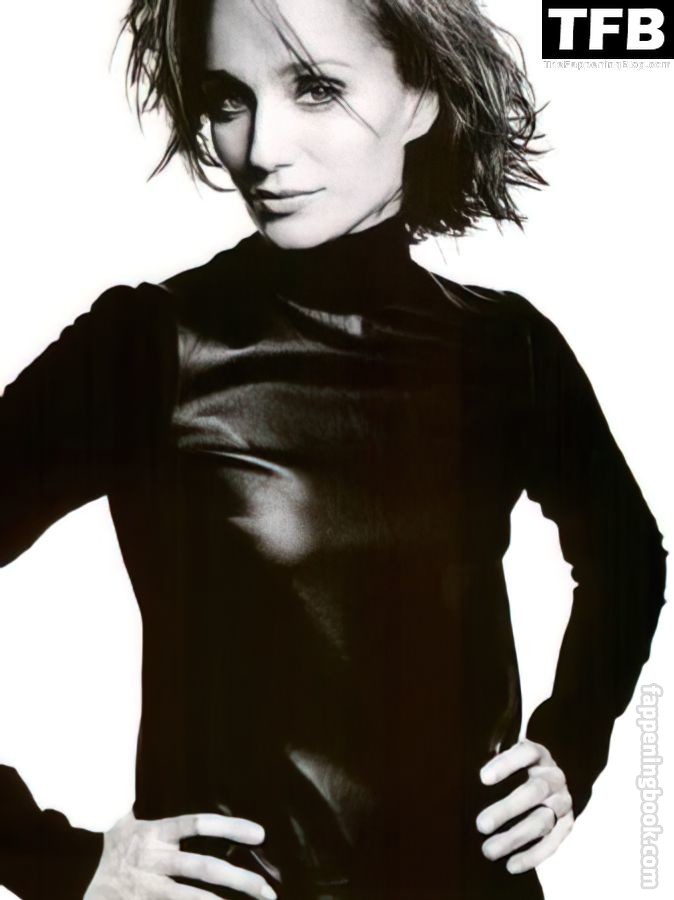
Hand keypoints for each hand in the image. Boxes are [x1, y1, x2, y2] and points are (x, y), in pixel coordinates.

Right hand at [83, 810, 276, 899]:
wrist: (84, 888)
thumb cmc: (113, 852)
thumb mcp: (125, 822)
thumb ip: (142, 802)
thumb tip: (143, 772)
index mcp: (156, 833)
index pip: (198, 824)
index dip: (230, 827)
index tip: (259, 834)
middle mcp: (155, 860)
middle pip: (205, 868)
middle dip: (241, 880)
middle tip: (268, 890)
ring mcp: (150, 887)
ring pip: (195, 897)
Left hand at [475, 739, 573, 873]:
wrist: (551, 780)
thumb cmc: (517, 769)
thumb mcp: (508, 758)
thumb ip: (493, 763)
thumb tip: (461, 778)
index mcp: (539, 754)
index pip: (526, 753)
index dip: (507, 764)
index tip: (482, 778)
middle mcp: (554, 777)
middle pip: (534, 791)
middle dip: (507, 809)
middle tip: (480, 825)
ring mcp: (563, 801)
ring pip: (542, 821)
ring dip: (515, 838)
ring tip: (488, 851)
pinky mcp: (567, 824)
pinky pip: (553, 842)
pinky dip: (532, 856)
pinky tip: (511, 865)